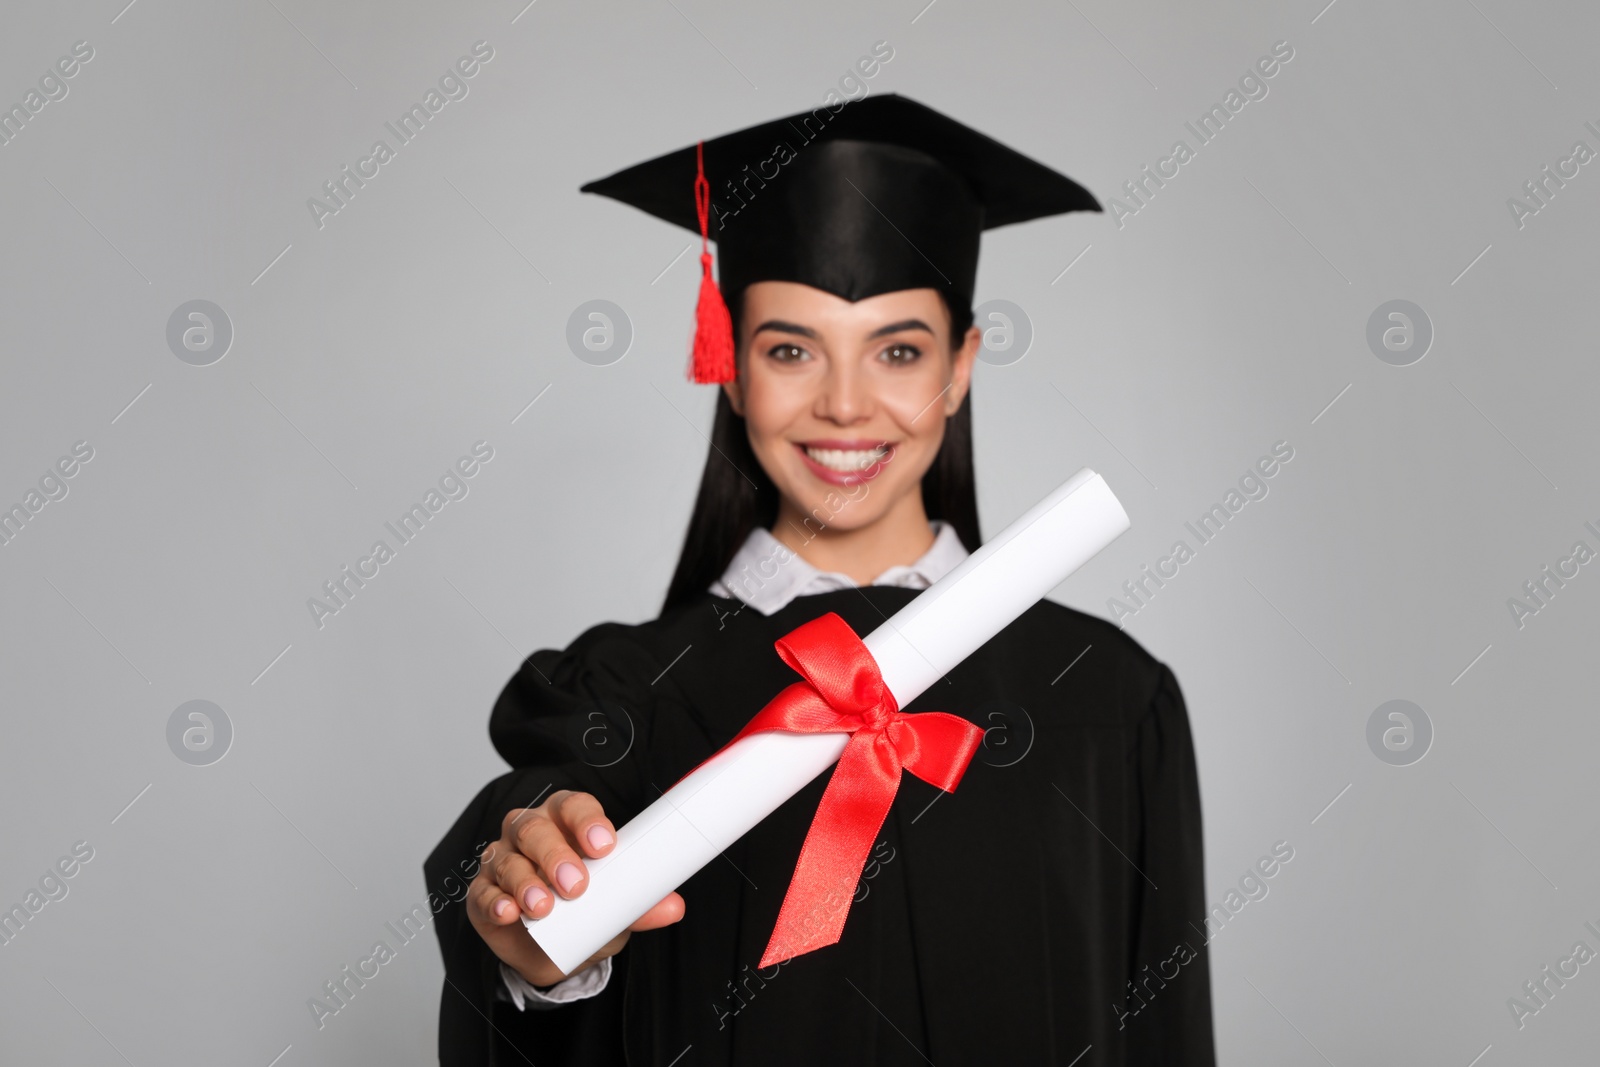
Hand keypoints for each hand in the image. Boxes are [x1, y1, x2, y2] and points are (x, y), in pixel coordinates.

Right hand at [467, 789, 684, 988]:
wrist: (550, 950)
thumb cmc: (584, 909)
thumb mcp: (615, 908)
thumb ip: (639, 905)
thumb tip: (675, 907)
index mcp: (566, 822)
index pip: (574, 806)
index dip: (587, 820)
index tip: (604, 845)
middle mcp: (529, 832)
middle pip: (535, 828)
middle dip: (555, 855)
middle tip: (575, 885)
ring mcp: (501, 860)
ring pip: (506, 858)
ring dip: (525, 882)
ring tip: (543, 908)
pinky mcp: (481, 893)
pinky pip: (482, 892)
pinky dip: (495, 902)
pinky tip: (508, 912)